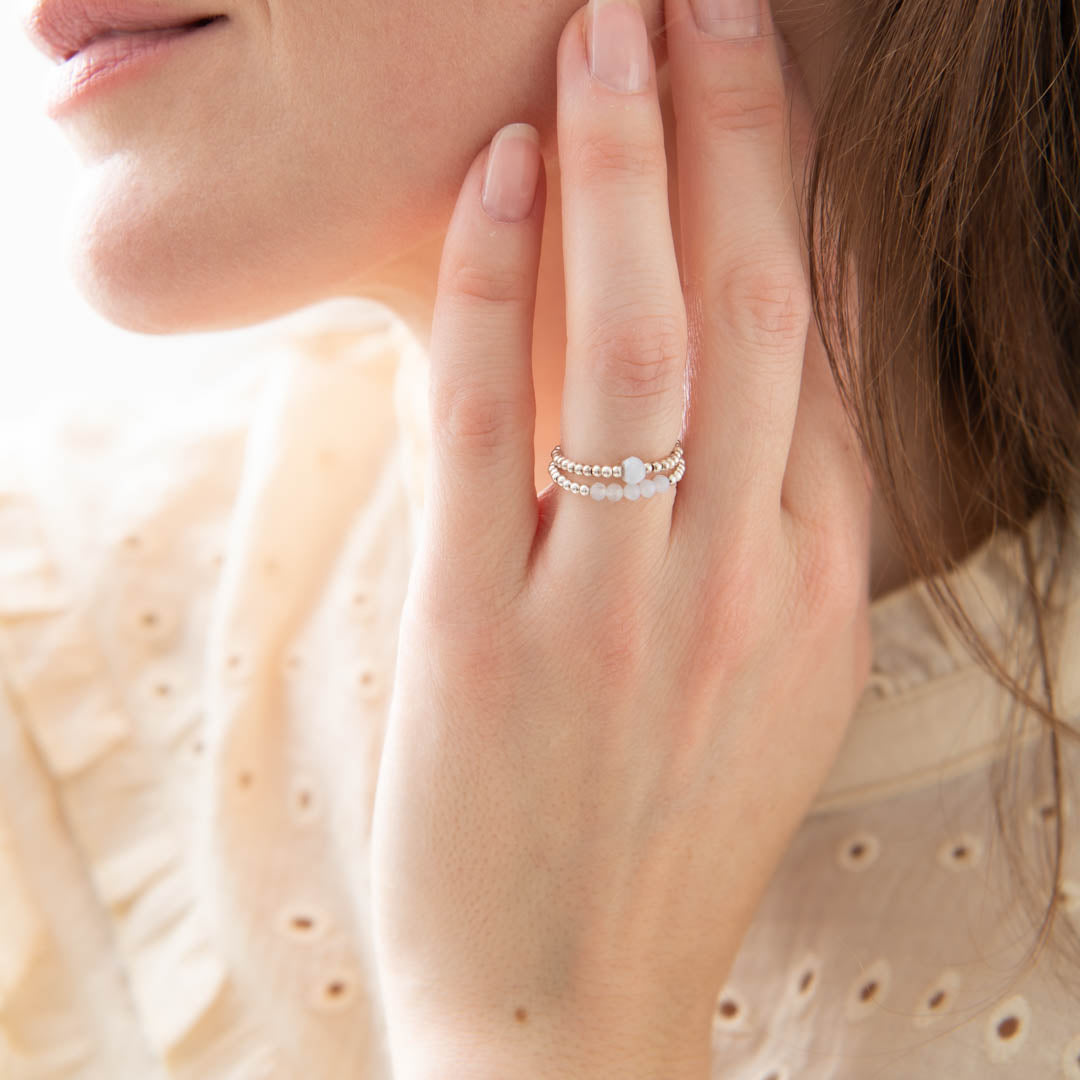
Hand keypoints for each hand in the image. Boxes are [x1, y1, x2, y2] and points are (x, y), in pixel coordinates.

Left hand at [370, 0, 873, 1075]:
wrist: (575, 1006)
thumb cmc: (656, 842)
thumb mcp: (757, 687)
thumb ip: (760, 541)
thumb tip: (735, 400)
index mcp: (810, 583)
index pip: (817, 348)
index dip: (791, 198)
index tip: (759, 92)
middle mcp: (738, 580)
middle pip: (750, 311)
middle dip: (728, 137)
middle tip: (699, 4)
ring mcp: (615, 607)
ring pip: (641, 345)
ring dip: (625, 175)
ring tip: (608, 39)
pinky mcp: (486, 637)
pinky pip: (494, 428)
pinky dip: (497, 292)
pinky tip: (499, 182)